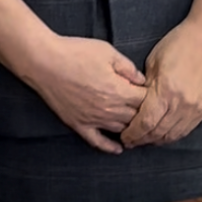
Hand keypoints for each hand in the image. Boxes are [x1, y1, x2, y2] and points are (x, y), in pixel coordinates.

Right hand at [27, 37, 146, 154]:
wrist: (45, 62)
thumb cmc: (76, 52)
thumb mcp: (108, 52)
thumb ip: (128, 68)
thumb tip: (142, 81)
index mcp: (119, 90)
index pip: (146, 101)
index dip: (153, 98)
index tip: (156, 95)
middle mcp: (109, 109)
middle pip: (136, 119)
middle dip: (146, 115)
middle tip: (152, 113)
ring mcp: (93, 119)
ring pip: (121, 131)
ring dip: (132, 131)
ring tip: (140, 130)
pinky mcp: (79, 124)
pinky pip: (97, 141)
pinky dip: (109, 147)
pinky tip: (118, 149)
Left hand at [122, 18, 201, 146]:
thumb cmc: (179, 44)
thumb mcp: (153, 61)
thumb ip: (144, 86)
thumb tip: (134, 104)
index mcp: (165, 90)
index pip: (145, 122)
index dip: (133, 133)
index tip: (124, 136)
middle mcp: (181, 103)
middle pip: (157, 132)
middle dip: (142, 139)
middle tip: (131, 141)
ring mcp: (195, 108)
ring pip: (172, 135)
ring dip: (157, 140)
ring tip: (145, 139)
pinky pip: (186, 130)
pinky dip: (172, 135)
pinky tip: (163, 134)